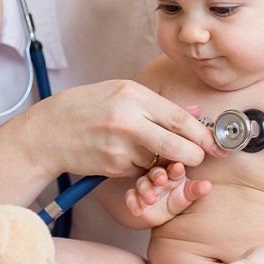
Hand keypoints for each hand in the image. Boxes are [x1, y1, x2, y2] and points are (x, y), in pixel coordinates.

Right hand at [23, 80, 225, 178]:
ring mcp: (118, 145)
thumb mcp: (120, 93)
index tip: (216, 145)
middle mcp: (127, 119)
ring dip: (158, 160)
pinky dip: (138, 167)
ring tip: (138, 146)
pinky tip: (120, 153)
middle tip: (197, 157)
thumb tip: (196, 114)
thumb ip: (158, 105)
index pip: (179, 118)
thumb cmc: (85, 108)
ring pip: (158, 160)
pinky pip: (138, 170)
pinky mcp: (112, 165)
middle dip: (193, 156)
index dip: (202, 135)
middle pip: (177, 145)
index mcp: (132, 94)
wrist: (47, 131)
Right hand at [125, 161, 210, 226]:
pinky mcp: (136, 196)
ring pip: (142, 183)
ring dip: (146, 190)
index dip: (176, 167)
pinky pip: (131, 197)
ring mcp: (146, 185)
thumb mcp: (188, 195)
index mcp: (173, 172)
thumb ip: (196, 190)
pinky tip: (137, 210)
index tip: (178, 167)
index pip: (174, 167)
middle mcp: (158, 176)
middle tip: (161, 179)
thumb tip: (207, 186)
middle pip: (156, 172)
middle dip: (158, 175)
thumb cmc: (178, 198)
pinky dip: (133, 203)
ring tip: (150, 199)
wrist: (163, 214)